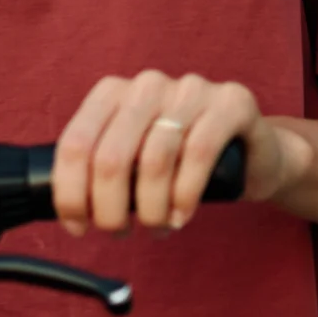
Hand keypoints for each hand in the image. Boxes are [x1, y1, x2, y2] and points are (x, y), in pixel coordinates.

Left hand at [51, 70, 310, 234]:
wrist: (251, 153)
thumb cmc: (180, 162)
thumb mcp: (133, 161)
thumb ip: (100, 172)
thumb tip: (65, 214)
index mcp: (111, 92)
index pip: (75, 143)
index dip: (70, 192)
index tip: (77, 227)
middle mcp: (147, 84)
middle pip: (111, 155)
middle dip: (109, 208)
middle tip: (119, 232)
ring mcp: (190, 89)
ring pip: (154, 159)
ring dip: (150, 208)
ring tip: (155, 228)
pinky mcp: (231, 102)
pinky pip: (198, 152)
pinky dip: (184, 194)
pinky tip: (181, 215)